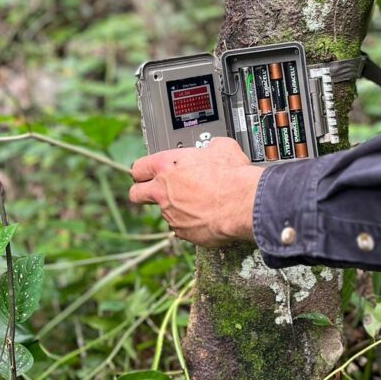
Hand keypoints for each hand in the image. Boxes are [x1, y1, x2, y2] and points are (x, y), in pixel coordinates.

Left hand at [129, 137, 263, 246]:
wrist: (243, 203)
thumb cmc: (232, 175)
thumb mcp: (221, 147)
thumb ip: (208, 148)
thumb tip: (213, 147)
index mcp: (167, 165)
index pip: (139, 168)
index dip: (143, 171)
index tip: (147, 173)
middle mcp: (163, 190)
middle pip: (136, 194)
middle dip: (142, 193)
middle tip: (154, 191)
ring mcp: (171, 214)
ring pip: (164, 212)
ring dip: (176, 208)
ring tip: (199, 203)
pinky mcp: (183, 232)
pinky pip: (182, 228)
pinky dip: (192, 223)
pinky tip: (207, 216)